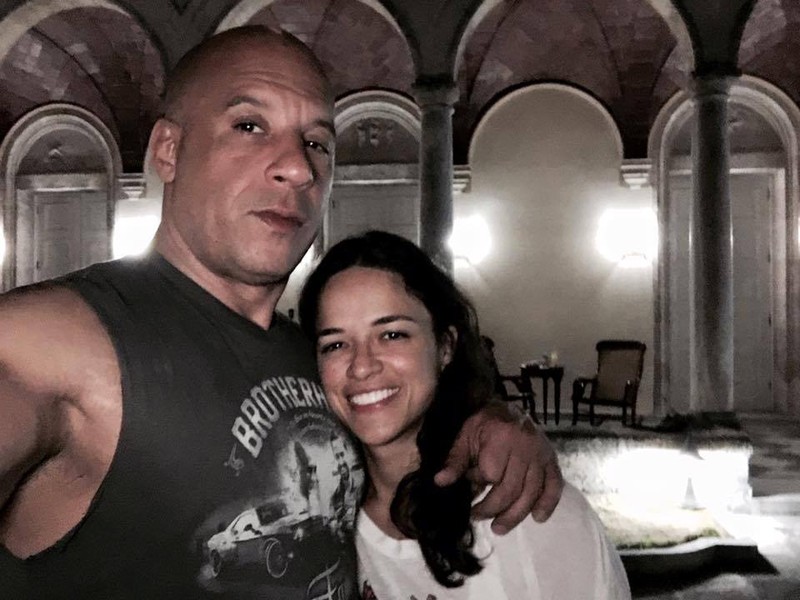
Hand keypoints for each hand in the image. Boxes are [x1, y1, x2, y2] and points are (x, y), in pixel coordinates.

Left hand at [434, 402, 563, 533]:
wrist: (507, 408)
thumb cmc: (484, 423)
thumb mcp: (465, 436)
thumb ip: (455, 460)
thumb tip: (440, 482)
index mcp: (502, 437)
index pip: (492, 473)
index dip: (479, 484)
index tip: (469, 488)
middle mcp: (526, 447)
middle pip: (512, 489)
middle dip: (493, 509)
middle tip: (477, 517)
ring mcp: (542, 454)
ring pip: (532, 493)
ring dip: (516, 515)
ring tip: (499, 528)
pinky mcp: (551, 460)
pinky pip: (554, 486)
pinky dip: (548, 504)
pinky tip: (537, 518)